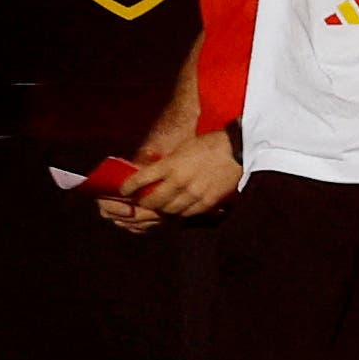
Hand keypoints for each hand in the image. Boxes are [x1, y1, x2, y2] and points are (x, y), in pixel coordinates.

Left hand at [120, 130, 239, 219]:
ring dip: (160, 210)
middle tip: (140, 202)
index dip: (128, 187)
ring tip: (158, 207)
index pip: (141, 179)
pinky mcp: (205, 202)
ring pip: (168, 211)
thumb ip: (165, 164)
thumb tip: (148, 175)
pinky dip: (178, 213)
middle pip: (152, 201)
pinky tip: (177, 209)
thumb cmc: (207, 144)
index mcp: (171, 164)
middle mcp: (179, 181)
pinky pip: (185, 215)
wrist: (236, 149)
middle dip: (143, 203)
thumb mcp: (181, 149)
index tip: (122, 190)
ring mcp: (193, 194)